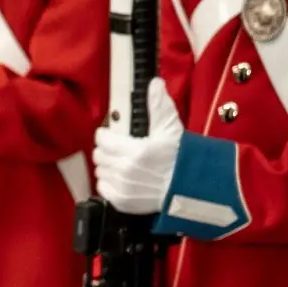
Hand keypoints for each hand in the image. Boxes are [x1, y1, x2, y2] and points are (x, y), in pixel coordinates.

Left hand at [92, 77, 183, 214]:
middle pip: (99, 155)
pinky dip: (109, 182)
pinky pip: (102, 188)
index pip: (102, 139)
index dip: (105, 134)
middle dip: (106, 149)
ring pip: (100, 171)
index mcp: (135, 150)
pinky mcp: (121, 201)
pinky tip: (122, 177)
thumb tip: (153, 84)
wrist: (188, 187)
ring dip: (108, 165)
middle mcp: (125, 170)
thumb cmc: (181, 157)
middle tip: (118, 148)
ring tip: (122, 163)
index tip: (111, 134)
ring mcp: (122, 187)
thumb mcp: (171, 128)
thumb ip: (158, 106)